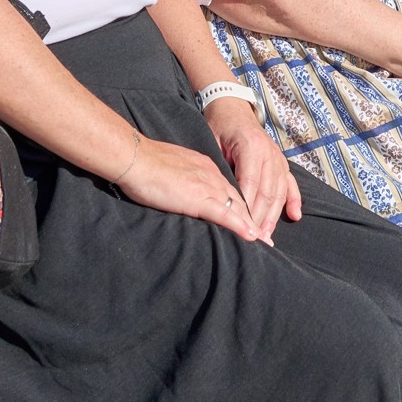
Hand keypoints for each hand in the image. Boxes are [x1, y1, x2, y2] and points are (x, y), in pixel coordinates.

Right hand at [121, 133, 263, 240]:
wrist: (136, 158)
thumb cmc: (146, 164)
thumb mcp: (172, 169)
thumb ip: (184, 179)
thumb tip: (184, 191)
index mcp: (205, 167)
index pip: (229, 190)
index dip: (241, 207)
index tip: (250, 221)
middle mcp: (211, 175)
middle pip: (239, 199)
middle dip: (253, 219)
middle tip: (265, 238)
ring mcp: (207, 186)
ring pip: (237, 207)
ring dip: (251, 226)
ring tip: (263, 243)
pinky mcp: (199, 198)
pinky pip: (225, 213)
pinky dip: (239, 225)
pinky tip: (250, 236)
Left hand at [204, 97, 300, 241]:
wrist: (231, 106)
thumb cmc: (218, 126)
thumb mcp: (213, 142)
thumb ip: (221, 168)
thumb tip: (223, 197)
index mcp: (251, 146)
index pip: (250, 183)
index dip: (246, 207)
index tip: (241, 227)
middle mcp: (268, 152)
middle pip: (268, 191)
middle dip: (261, 217)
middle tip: (254, 239)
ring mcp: (277, 156)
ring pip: (279, 190)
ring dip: (274, 214)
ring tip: (267, 235)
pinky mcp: (280, 160)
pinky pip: (290, 182)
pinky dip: (294, 199)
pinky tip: (295, 215)